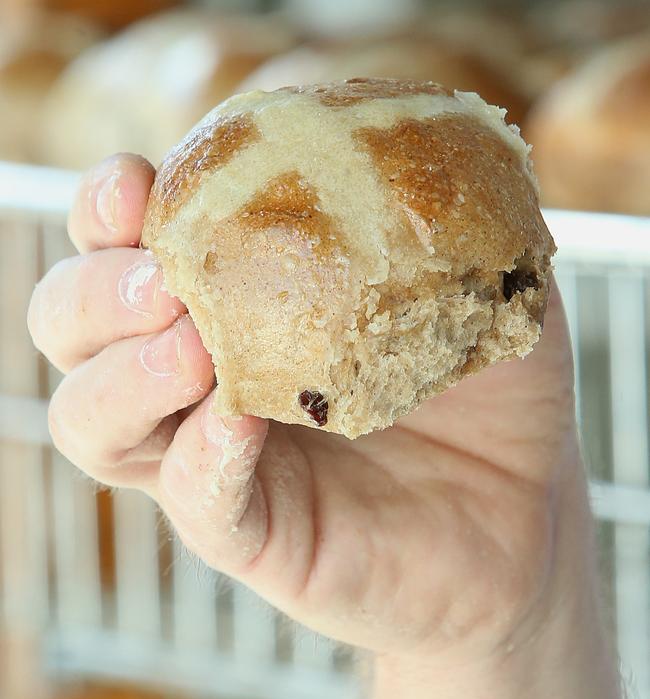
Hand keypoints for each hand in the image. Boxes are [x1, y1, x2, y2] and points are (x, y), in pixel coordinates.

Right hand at [29, 153, 579, 660]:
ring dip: (124, 375)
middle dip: (92, 293)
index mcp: (232, 300)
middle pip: (71, 327)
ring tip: (195, 347)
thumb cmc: (490, 391)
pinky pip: (190, 503)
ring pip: (90, 424)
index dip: (106, 209)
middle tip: (165, 280)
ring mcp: (215, 461)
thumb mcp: (468, 276)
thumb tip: (367, 132)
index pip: (119, 246)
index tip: (141, 185)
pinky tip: (238, 422)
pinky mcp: (252, 534)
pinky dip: (198, 459)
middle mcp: (198, 379)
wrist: (531, 510)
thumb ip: (412, 207)